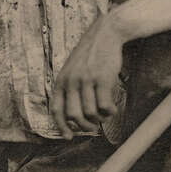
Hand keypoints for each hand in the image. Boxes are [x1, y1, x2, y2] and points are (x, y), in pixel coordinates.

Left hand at [51, 13, 126, 138]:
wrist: (106, 34)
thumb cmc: (91, 54)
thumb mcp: (72, 69)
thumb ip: (69, 87)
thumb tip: (72, 114)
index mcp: (62, 81)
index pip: (57, 110)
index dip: (62, 127)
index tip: (69, 137)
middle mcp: (71, 82)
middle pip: (74, 116)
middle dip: (85, 126)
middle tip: (93, 127)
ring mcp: (87, 80)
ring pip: (91, 113)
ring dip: (100, 119)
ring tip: (105, 115)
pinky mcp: (102, 79)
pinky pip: (104, 106)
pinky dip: (109, 112)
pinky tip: (113, 109)